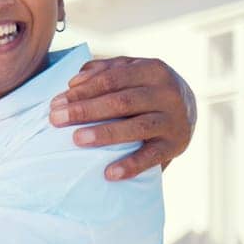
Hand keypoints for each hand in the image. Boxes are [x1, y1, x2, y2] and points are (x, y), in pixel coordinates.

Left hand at [49, 56, 195, 179]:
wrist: (188, 109)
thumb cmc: (144, 88)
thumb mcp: (129, 71)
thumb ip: (103, 70)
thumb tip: (74, 82)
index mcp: (152, 70)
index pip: (111, 79)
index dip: (82, 91)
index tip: (56, 103)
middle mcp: (167, 93)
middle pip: (121, 101)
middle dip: (85, 110)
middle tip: (56, 119)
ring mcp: (174, 120)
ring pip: (137, 127)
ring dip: (105, 134)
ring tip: (77, 140)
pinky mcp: (176, 145)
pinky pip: (152, 156)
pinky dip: (132, 165)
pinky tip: (109, 173)